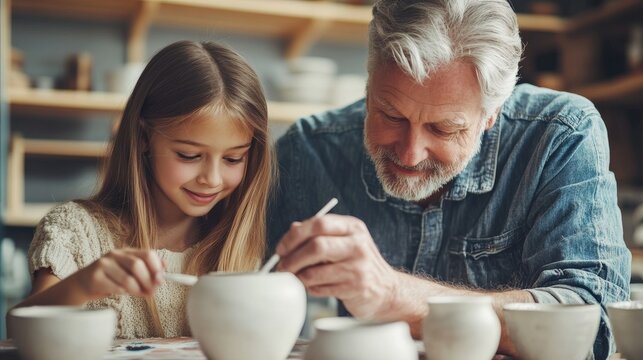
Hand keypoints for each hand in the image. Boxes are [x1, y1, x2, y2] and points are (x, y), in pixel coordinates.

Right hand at [73, 248, 163, 299]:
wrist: (82, 285)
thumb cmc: (111, 279)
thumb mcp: (129, 272)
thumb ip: (147, 271)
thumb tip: (164, 270)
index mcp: (127, 251)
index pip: (148, 254)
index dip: (157, 268)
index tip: (161, 280)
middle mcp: (115, 254)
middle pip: (138, 265)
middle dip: (148, 281)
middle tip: (152, 292)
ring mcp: (103, 264)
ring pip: (128, 279)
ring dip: (136, 290)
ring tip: (138, 294)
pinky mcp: (94, 277)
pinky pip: (116, 288)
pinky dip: (123, 293)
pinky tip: (121, 292)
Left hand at [276, 214, 399, 318]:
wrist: (386, 290)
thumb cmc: (357, 263)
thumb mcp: (343, 241)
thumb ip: (318, 233)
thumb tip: (291, 230)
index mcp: (352, 227)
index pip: (319, 223)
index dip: (294, 236)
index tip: (281, 248)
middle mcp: (357, 244)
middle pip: (316, 246)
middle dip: (292, 258)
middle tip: (282, 267)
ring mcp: (358, 267)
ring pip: (314, 271)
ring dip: (298, 277)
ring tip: (296, 278)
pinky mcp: (356, 287)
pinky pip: (320, 288)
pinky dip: (311, 289)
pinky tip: (314, 287)